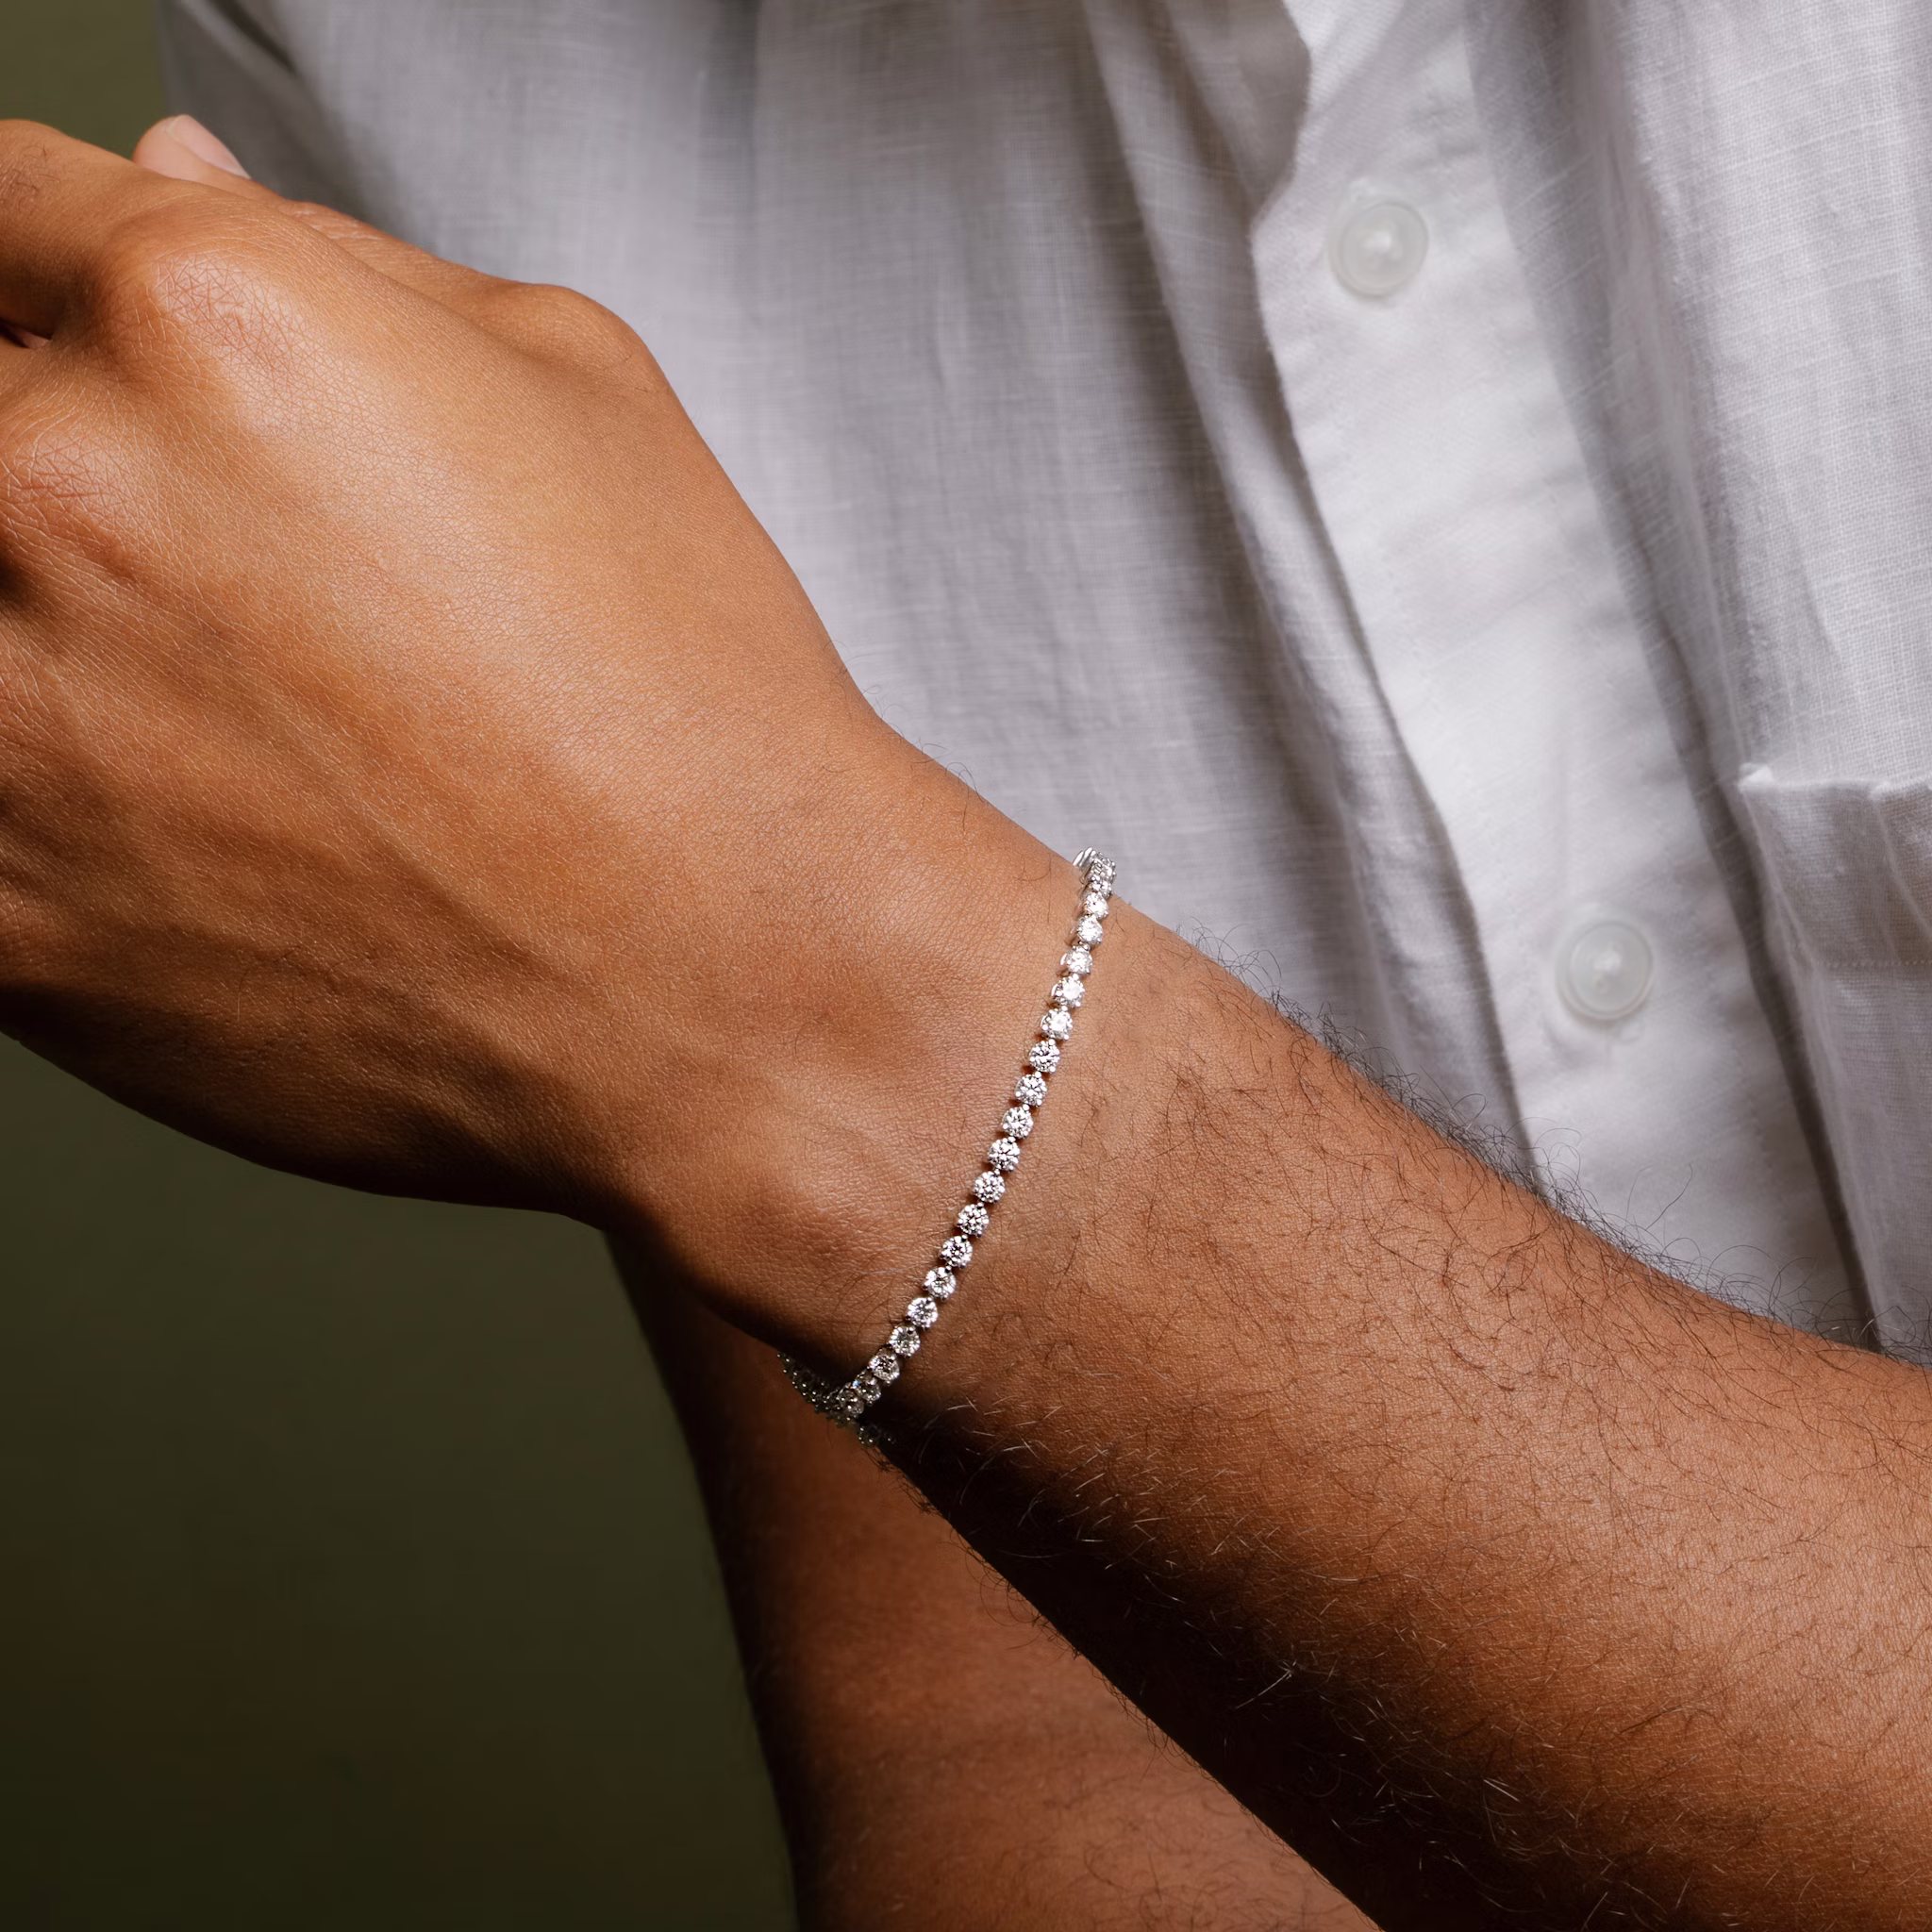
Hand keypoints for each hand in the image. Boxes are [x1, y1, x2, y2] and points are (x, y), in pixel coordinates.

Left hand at [0, 119, 1057, 1316]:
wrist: (729, 982)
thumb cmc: (685, 714)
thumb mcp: (577, 395)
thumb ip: (340, 270)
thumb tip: (172, 185)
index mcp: (208, 326)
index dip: (57, 283)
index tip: (87, 344)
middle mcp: (62, 494)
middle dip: (74, 468)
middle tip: (230, 583)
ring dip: (64, 647)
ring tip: (247, 728)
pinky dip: (66, 808)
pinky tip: (219, 835)